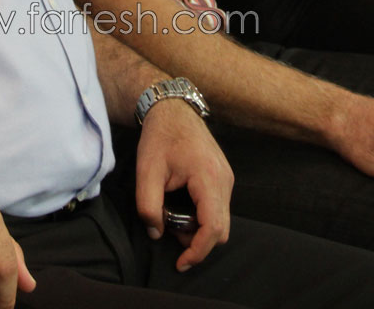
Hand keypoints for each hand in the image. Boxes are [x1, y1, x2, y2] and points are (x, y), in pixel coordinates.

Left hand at [134, 98, 232, 270]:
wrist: (173, 110)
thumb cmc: (160, 137)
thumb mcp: (146, 171)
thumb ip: (148, 206)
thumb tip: (156, 232)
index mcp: (208, 177)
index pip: (213, 227)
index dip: (198, 251)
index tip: (181, 263)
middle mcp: (224, 179)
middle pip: (222, 229)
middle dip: (198, 241)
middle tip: (170, 231)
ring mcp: (227, 178)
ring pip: (222, 220)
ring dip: (200, 229)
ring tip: (172, 217)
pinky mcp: (224, 177)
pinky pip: (220, 208)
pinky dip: (203, 217)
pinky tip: (182, 207)